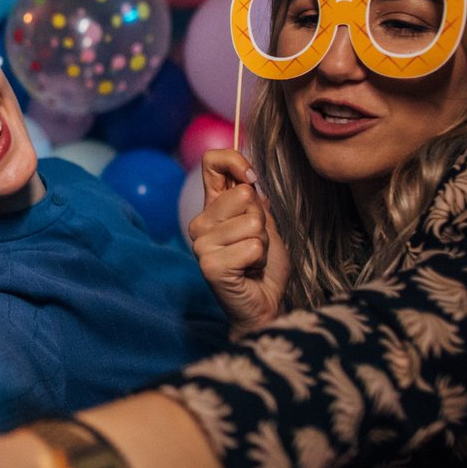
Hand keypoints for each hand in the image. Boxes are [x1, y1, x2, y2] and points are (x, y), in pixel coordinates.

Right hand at [186, 151, 288, 332]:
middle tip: (256, 244)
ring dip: (263, 244)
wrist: (265, 306)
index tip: (251, 178)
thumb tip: (250, 179)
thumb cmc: (264, 269)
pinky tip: (249, 271)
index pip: (211, 163)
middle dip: (262, 220)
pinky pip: (252, 247)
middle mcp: (201, 224)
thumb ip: (255, 203)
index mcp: (212, 209)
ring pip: (252, 223)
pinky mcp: (210, 265)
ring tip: (254, 260)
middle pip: (243, 195)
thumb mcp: (266, 227)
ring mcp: (201, 245)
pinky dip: (260, 259)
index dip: (235, 161)